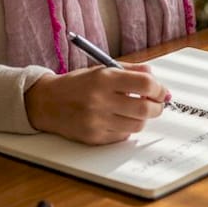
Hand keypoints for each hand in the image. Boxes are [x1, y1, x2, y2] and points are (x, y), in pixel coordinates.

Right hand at [24, 62, 167, 144]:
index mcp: (104, 79)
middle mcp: (100, 100)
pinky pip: (123, 135)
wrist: (46, 102)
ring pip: (137, 125)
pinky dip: (127, 128)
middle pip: (145, 109)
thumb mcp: (102, 69)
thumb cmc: (77, 84)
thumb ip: (130, 70)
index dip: (159, 89)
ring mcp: (96, 121)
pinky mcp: (94, 137)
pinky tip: (120, 119)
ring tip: (137, 111)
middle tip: (157, 104)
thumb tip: (154, 76)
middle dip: (157, 107)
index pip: (145, 84)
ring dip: (143, 119)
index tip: (161, 91)